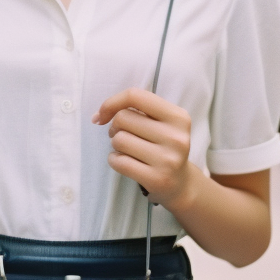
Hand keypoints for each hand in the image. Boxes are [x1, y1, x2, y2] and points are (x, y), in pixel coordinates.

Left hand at [92, 87, 199, 210]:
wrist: (180, 183)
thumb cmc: (163, 146)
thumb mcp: (161, 122)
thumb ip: (137, 109)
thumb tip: (98, 116)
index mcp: (177, 116)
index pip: (135, 96)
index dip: (112, 103)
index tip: (102, 115)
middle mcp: (175, 136)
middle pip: (123, 118)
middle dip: (115, 127)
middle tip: (123, 135)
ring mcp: (168, 159)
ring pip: (119, 140)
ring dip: (116, 144)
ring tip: (127, 149)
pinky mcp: (157, 179)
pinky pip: (119, 162)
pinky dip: (114, 160)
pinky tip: (124, 162)